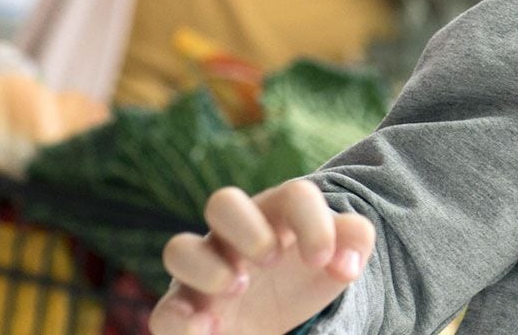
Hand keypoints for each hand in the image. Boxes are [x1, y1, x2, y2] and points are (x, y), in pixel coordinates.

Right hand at [152, 181, 374, 334]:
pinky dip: (181, 319)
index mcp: (277, 214)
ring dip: (207, 268)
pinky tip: (210, 330)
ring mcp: (203, 270)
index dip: (313, 222)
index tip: (323, 260)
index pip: (294, 195)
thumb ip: (353, 243)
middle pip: (223, 202)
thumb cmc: (300, 275)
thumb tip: (346, 262)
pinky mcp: (183, 309)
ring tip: (236, 289)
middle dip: (248, 229)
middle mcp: (233, 235)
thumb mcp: (334, 259)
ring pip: (179, 249)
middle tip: (271, 261)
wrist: (271, 316)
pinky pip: (164, 309)